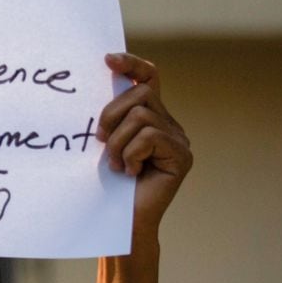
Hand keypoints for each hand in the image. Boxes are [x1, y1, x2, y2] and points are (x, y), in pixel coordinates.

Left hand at [98, 53, 192, 239]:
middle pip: (141, 93)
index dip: (131, 65)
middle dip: (111, 114)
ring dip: (118, 142)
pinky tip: (129, 173)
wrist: (118, 223)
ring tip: (114, 165)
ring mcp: (178, 139)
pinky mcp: (182, 156)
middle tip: (99, 142)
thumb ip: (108, 118)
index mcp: (149, 117)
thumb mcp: (102, 143)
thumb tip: (99, 83)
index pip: (148, 78)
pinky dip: (131, 153)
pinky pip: (149, 136)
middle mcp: (169, 124)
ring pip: (142, 115)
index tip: (107, 60)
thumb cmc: (104, 184)